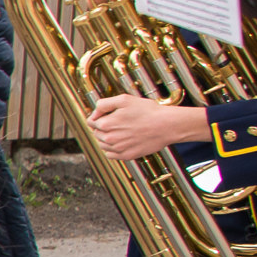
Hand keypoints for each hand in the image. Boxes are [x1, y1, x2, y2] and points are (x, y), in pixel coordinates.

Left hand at [89, 92, 209, 161]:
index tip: (106, 115)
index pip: (91, 122)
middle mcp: (109, 139)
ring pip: (102, 145)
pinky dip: (112, 149)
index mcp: (106, 124)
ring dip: (106, 139)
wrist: (166, 125)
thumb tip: (94, 112)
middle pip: (96, 133)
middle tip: (117, 121)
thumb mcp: (124, 99)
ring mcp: (117, 149)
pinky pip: (110, 154)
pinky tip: (121, 141)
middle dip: (103, 127)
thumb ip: (104, 104)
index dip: (98, 117)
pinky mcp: (126, 156)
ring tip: (121, 131)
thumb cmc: (147, 111)